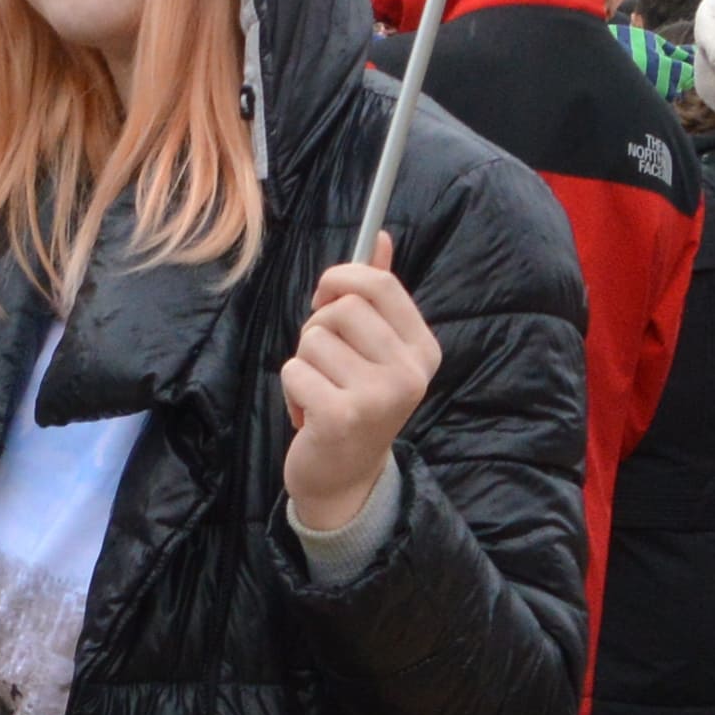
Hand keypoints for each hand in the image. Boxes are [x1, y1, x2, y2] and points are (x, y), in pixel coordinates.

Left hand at [279, 229, 435, 541]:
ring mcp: (378, 396)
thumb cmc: (355, 402)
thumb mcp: (374, 349)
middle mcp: (409, 373)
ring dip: (303, 364)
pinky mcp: (341, 417)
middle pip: (341, 309)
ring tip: (320, 393)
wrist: (344, 477)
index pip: (379, 285)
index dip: (341, 280)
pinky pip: (294, 370)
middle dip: (317, 329)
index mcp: (423, 350)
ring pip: (312, 341)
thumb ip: (377, 296)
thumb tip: (381, 236)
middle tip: (325, 364)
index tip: (325, 297)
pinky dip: (291, 390)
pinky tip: (309, 415)